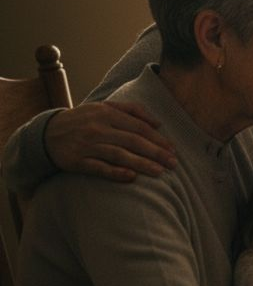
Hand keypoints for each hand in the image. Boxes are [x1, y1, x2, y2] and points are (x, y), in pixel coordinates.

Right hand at [45, 102, 175, 181]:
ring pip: (119, 155)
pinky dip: (115, 173)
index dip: (158, 139)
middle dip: (155, 153)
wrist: (47, 133)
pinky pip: (99, 168)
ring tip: (159, 172)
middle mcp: (97, 128)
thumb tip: (158, 123)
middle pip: (132, 141)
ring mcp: (86, 145)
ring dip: (141, 164)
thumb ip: (133, 110)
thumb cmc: (85, 120)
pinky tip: (131, 177)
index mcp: (107, 113)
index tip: (173, 150)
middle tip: (173, 163)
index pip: (139, 127)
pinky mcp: (76, 161)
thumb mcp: (105, 108)